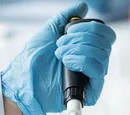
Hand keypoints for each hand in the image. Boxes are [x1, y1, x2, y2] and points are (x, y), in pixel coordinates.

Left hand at [1, 2, 115, 114]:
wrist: (23, 80)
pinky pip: (97, 70)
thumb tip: (83, 7)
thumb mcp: (50, 31)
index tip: (70, 30)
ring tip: (60, 54)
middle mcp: (93, 61)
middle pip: (106, 43)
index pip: (106, 35)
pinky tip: (66, 63)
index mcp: (87, 48)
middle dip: (81, 38)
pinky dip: (81, 61)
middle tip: (61, 43)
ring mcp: (92, 76)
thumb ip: (67, 17)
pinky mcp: (91, 90)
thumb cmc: (33, 60)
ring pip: (102, 55)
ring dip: (78, 49)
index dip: (92, 28)